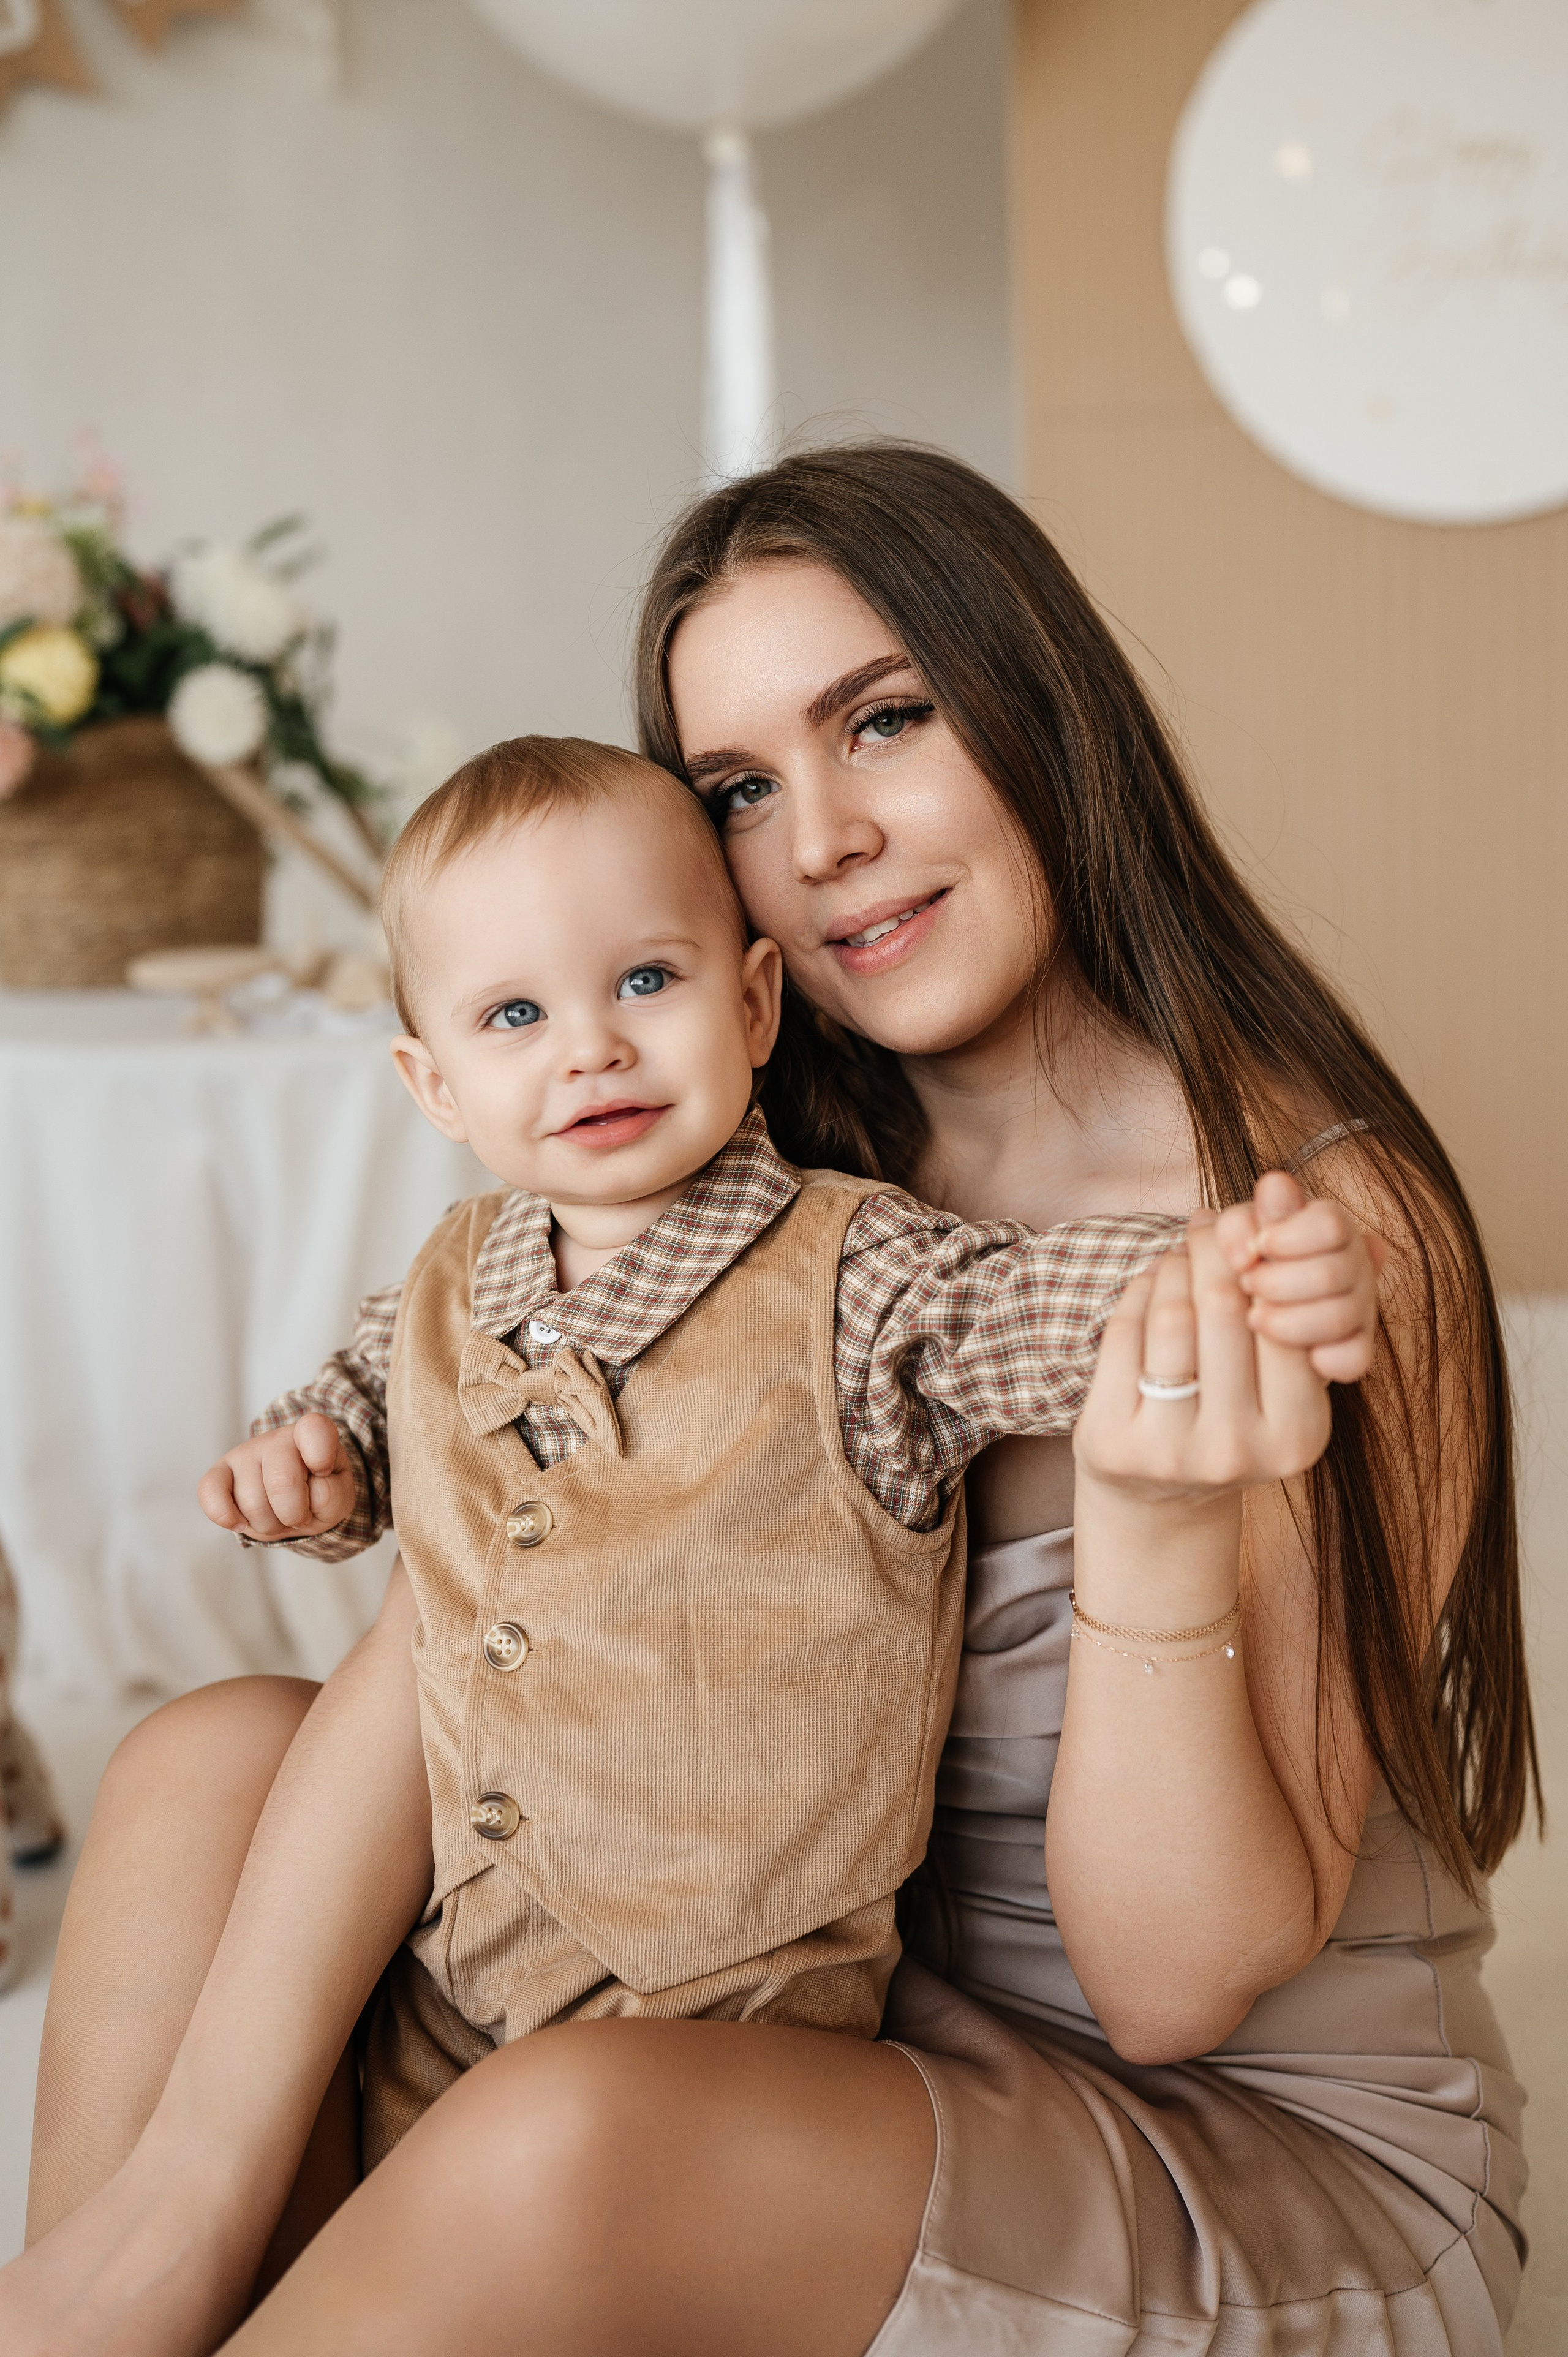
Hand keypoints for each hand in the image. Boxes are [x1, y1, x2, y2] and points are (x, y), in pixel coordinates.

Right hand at [198, 1413, 355, 1541]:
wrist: (295, 1501)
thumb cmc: (318, 1492)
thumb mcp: (339, 1496)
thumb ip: (332, 1494)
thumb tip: (305, 1494)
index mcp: (311, 1435)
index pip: (314, 1429)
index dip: (321, 1457)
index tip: (323, 1471)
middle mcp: (275, 1438)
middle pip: (282, 1482)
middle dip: (295, 1514)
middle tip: (300, 1514)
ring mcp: (243, 1454)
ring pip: (252, 1503)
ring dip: (270, 1525)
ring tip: (278, 1515)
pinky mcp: (217, 1473)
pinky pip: (210, 1495)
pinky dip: (227, 1517)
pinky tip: (241, 1523)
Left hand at [1075, 1178, 1378, 1506]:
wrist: (1163, 1493)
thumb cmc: (1235, 1409)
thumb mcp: (1283, 1368)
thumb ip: (1300, 1285)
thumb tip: (1283, 1185)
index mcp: (1300, 1435)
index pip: (1288, 1319)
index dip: (1267, 1262)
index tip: (1256, 1235)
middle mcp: (1237, 1451)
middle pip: (1226, 1306)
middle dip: (1216, 1249)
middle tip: (1211, 1223)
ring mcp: (1171, 1452)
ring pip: (1172, 1315)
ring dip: (1174, 1266)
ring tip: (1181, 1255)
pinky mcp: (1114, 1441)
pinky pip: (1124, 1333)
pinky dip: (1137, 1293)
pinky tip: (1150, 1285)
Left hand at [1218, 1169, 1385, 1382]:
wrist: (1247, 1315)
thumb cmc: (1242, 1266)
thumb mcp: (1238, 1237)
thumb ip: (1251, 1215)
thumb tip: (1273, 1188)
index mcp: (1330, 1226)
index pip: (1329, 1224)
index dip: (1288, 1238)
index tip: (1255, 1249)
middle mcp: (1355, 1263)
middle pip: (1332, 1272)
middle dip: (1279, 1281)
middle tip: (1247, 1285)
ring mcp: (1360, 1308)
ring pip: (1340, 1315)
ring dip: (1291, 1320)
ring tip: (1254, 1319)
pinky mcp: (1355, 1350)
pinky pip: (1354, 1358)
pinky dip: (1327, 1358)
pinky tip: (1299, 1356)